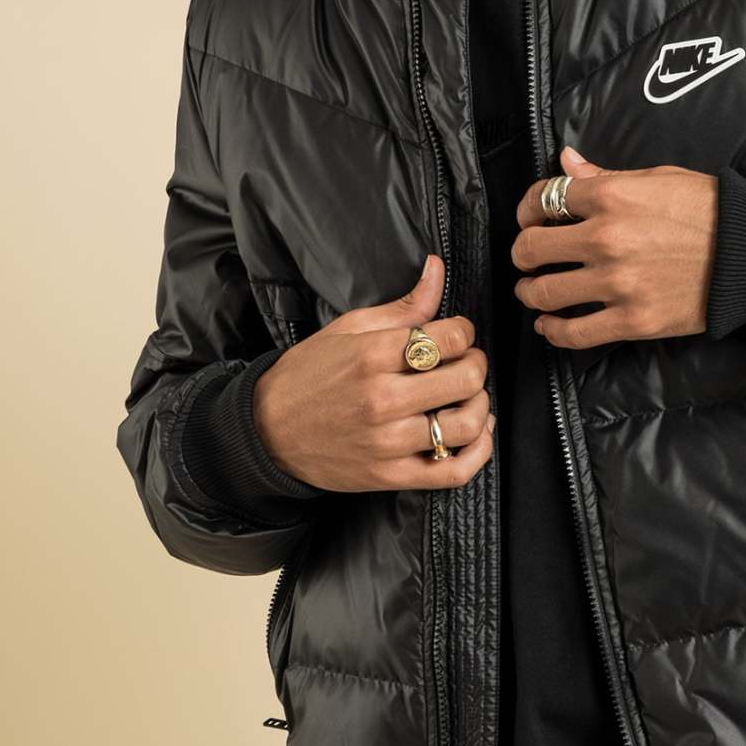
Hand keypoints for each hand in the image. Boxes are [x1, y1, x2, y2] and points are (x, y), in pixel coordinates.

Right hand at [252, 254, 493, 491]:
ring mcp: (387, 442)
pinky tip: (476, 435)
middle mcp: (382, 399)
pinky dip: (477, 454)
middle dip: (475, 364)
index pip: (451, 338)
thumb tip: (437, 269)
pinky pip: (453, 471)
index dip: (464, 332)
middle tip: (465, 363)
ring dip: (480, 406)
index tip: (457, 335)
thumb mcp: (349, 329)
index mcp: (372, 356)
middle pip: (465, 378)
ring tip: (468, 398)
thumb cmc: (308, 376)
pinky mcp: (390, 476)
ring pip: (465, 425)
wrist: (266, 431)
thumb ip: (403, 306)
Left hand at [511, 143, 718, 349]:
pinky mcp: (632, 321)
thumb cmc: (708, 209)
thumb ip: (604, 175)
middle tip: (528, 258)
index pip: (543, 199)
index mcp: (610, 196)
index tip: (530, 218)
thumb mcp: (657, 178)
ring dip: (530, 292)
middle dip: (523, 254)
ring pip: (544, 293)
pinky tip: (549, 326)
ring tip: (533, 291)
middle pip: (532, 248)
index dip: (527, 209)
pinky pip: (574, 333)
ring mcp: (617, 283)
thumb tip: (565, 161)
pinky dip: (552, 331)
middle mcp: (605, 238)